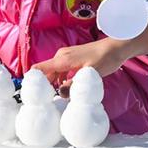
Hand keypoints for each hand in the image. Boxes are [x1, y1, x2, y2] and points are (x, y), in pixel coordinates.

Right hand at [32, 26, 147, 96]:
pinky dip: (61, 79)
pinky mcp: (73, 58)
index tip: (31, 92)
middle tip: (45, 100)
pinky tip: (68, 88)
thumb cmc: (105, 59)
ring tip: (58, 96)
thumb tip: (59, 94)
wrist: (116, 47)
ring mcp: (67, 56)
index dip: (32, 79)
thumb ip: (74, 85)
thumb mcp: (90, 75)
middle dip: (43, 84)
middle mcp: (61, 56)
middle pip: (45, 71)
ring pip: (54, 71)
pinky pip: (61, 70)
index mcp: (62, 59)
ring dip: (54, 83)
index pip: (39, 68)